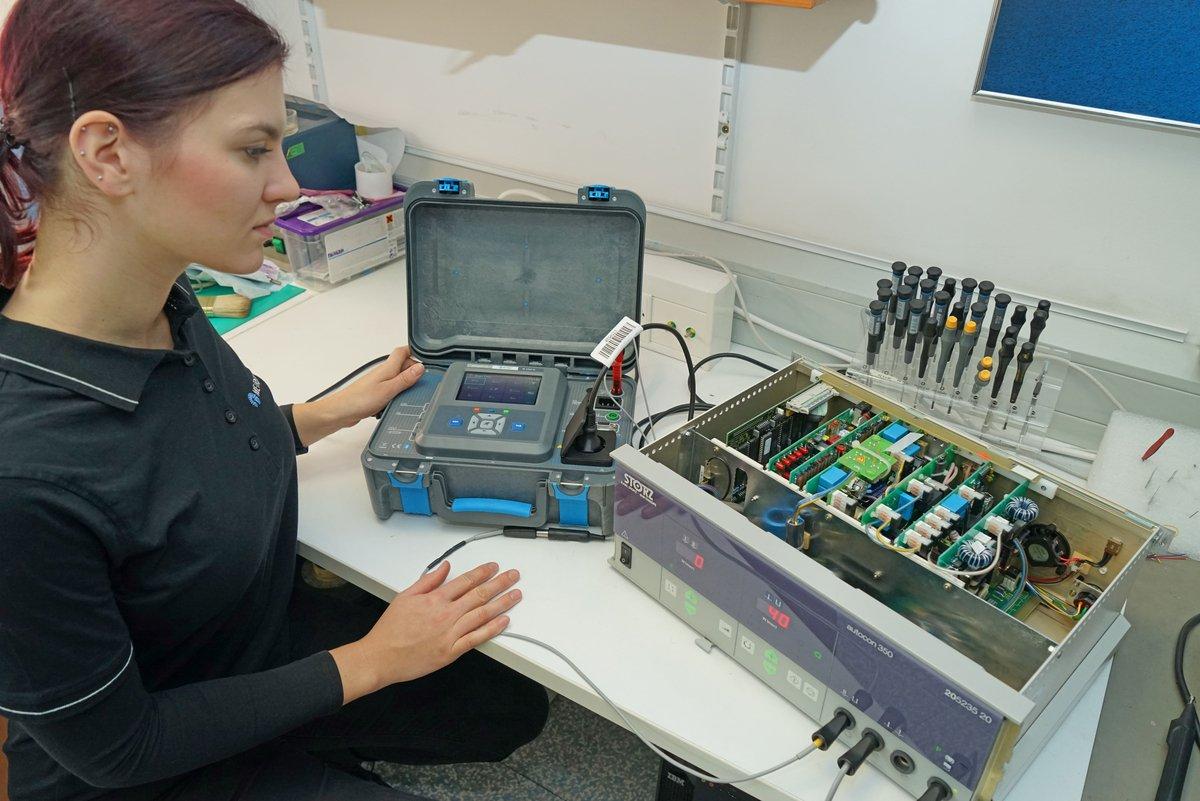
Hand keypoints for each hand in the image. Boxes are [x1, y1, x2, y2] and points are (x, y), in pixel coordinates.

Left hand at [324, 345, 423, 426]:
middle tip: (422, 385)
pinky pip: (392, 391)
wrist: (340, 412)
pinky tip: (396, 405)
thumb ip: (405, 379)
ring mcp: (379, 383)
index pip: (403, 351)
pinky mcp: (376, 394)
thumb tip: (421, 367)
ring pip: (398, 380)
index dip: (415, 352)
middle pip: (403, 366)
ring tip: (410, 397)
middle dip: (414, 374)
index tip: (427, 360)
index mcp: (388, 368)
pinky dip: (396, 397)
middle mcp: (384, 373)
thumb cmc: (360, 400)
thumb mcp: (389, 389)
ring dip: (405, 387)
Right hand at [329, 562, 521, 703]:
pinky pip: (477, 638)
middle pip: (479, 595)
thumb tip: (444, 567)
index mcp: (434, 599)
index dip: (483, 572)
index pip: (465, 581)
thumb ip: (428, 580)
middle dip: (500, 583)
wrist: (381, 657)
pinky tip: (504, 621)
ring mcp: (450, 634)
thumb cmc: (390, 629)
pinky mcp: (451, 652)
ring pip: (482, 614)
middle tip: (513, 576)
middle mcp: (445, 614)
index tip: (494, 567)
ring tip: (515, 595)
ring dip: (502, 603)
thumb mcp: (405, 597)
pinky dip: (492, 629)